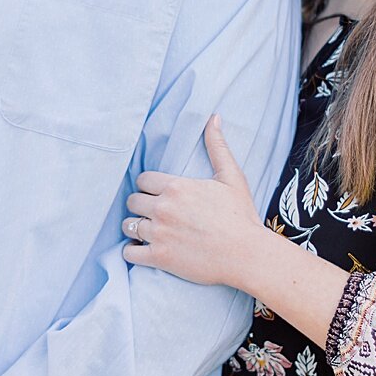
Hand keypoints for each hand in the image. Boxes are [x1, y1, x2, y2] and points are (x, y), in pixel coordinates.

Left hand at [122, 115, 264, 289]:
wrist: (247, 254)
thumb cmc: (241, 215)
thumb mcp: (232, 177)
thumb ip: (217, 146)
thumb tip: (214, 117)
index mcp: (176, 186)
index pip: (142, 180)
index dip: (149, 187)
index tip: (158, 195)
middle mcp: (163, 208)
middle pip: (132, 201)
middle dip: (141, 206)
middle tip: (154, 214)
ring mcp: (159, 233)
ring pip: (128, 225)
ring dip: (136, 228)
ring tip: (148, 232)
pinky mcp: (159, 258)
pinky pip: (129, 252)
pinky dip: (133, 251)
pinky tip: (143, 250)